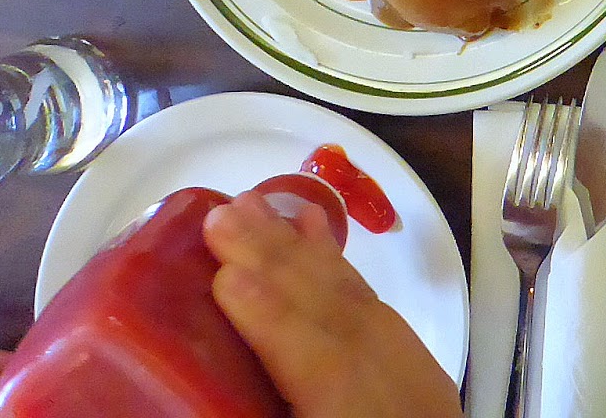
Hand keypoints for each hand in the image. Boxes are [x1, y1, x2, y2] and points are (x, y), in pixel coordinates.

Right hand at [203, 191, 461, 417]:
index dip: (272, 320)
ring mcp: (403, 359)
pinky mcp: (405, 350)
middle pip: (328, 310)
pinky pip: (368, 297)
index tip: (226, 278)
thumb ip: (263, 406)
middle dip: (275, 261)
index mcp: (356, 410)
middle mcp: (385, 378)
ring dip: (297, 248)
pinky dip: (336, 261)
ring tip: (251, 207)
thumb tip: (200, 394)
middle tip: (222, 216)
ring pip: (348, 293)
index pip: (317, 361)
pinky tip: (312, 228)